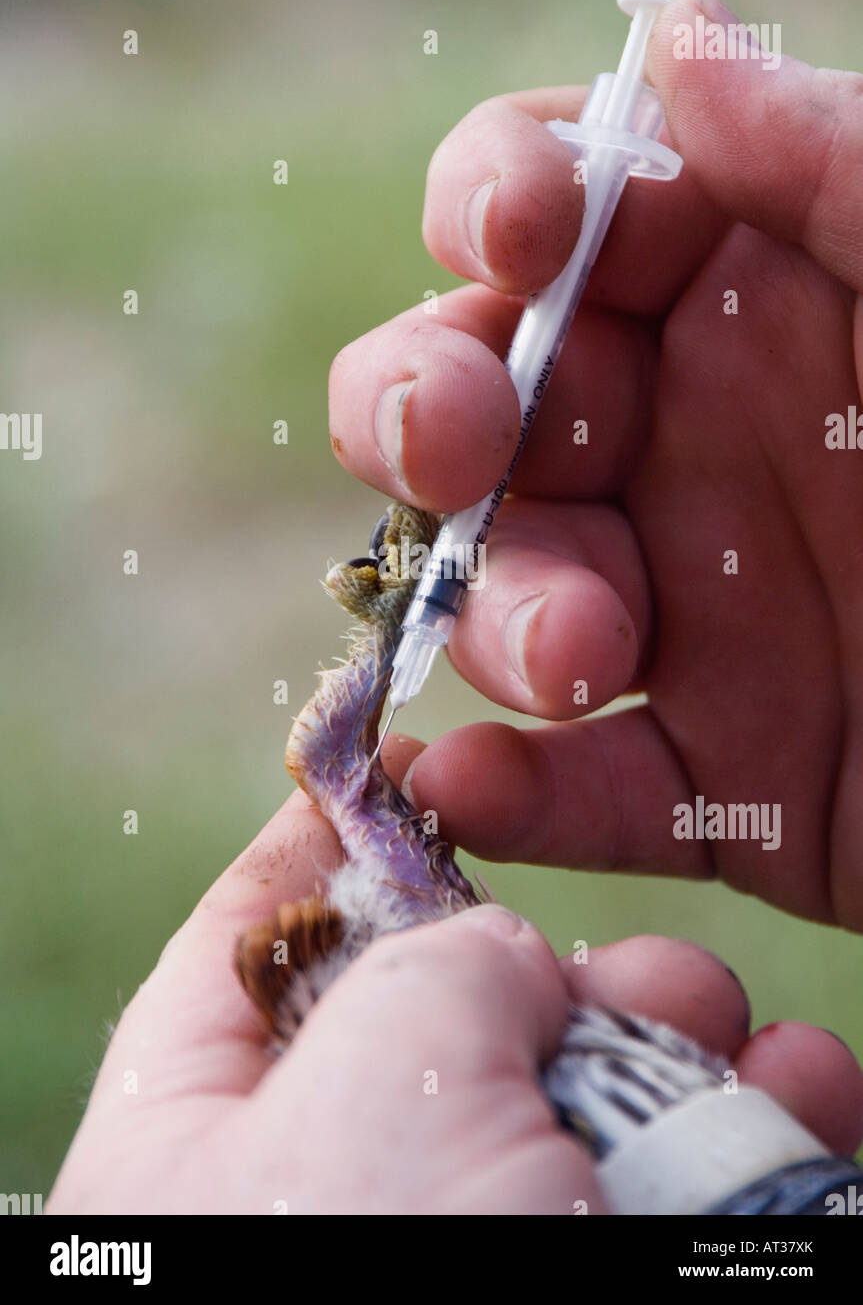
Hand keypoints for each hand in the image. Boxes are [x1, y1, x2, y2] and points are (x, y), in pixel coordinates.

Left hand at [46, 788, 862, 1213]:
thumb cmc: (370, 1278)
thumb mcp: (375, 1087)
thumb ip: (435, 969)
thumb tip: (508, 961)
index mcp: (202, 1134)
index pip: (241, 943)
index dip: (316, 843)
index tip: (394, 769)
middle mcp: (334, 1186)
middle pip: (446, 1013)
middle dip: (560, 968)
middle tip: (647, 973)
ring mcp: (468, 1237)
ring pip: (583, 1095)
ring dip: (680, 1049)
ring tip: (739, 1047)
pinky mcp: (594, 1256)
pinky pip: (671, 1173)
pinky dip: (746, 1136)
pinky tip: (806, 1107)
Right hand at [328, 0, 862, 928]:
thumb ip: (844, 167)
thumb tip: (675, 43)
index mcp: (763, 301)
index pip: (569, 217)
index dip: (501, 203)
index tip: (519, 239)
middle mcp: (699, 448)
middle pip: (478, 405)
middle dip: (424, 410)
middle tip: (458, 444)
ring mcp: (696, 619)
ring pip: (507, 595)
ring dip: (496, 612)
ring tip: (580, 652)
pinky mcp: (722, 780)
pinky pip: (588, 787)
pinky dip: (513, 792)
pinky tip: (465, 784)